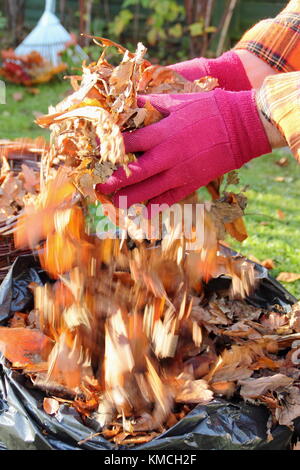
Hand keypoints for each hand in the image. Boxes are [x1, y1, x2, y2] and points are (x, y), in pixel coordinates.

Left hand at [97, 89, 270, 216]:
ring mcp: (180, 173)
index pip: (127, 143)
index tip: (94, 153)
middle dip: (112, 182)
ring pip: (148, 191)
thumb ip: (150, 104)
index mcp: (162, 133)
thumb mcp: (177, 100)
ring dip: (128, 199)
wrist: (241, 126)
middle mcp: (168, 156)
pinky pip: (169, 199)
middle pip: (133, 173)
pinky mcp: (191, 183)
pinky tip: (143, 212)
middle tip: (97, 188)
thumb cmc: (208, 108)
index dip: (108, 149)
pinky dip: (155, 207)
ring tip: (114, 203)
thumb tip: (127, 104)